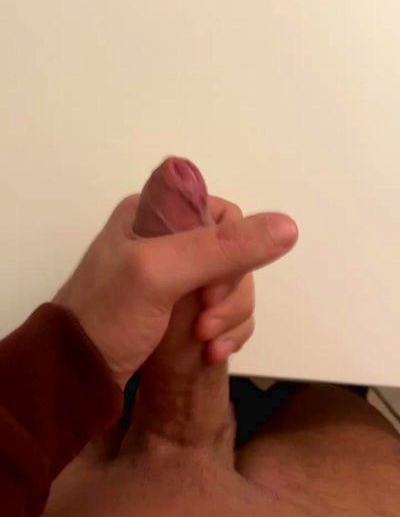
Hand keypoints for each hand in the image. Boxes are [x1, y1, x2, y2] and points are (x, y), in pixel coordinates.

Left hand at [55, 194, 296, 387]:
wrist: (73, 377)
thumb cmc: (108, 316)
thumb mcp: (161, 274)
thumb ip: (222, 248)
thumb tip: (288, 226)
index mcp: (154, 212)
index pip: (222, 214)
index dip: (231, 248)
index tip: (210, 285)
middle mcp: (166, 237)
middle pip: (233, 253)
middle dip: (230, 292)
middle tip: (205, 321)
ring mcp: (174, 274)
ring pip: (234, 285)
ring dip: (230, 317)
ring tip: (207, 343)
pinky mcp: (179, 307)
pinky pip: (225, 311)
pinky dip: (227, 331)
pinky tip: (212, 352)